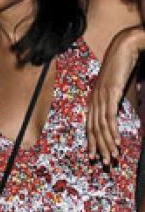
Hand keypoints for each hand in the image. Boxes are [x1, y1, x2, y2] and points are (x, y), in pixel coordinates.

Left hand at [87, 26, 144, 164]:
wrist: (122, 49)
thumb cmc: (120, 68)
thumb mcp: (116, 88)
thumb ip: (115, 102)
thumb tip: (118, 114)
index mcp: (93, 98)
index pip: (90, 125)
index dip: (91, 141)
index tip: (94, 156)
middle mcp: (94, 98)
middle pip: (93, 128)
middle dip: (97, 147)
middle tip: (102, 163)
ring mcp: (101, 96)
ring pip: (101, 125)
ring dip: (106, 143)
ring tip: (111, 157)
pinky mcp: (110, 92)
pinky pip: (110, 115)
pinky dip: (112, 130)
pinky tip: (116, 142)